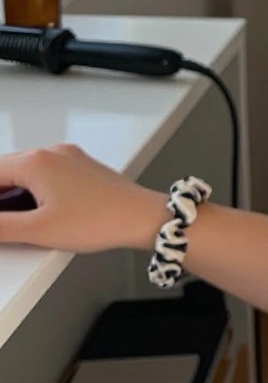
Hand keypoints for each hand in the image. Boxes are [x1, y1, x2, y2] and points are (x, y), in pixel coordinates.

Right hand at [0, 142, 166, 253]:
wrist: (139, 217)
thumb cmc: (97, 220)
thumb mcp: (37, 230)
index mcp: (37, 161)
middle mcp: (52, 152)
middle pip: (7, 170)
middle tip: (1, 223)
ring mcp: (68, 157)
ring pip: (25, 172)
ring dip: (11, 194)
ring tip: (9, 221)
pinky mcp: (80, 167)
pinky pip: (44, 174)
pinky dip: (30, 191)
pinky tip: (31, 212)